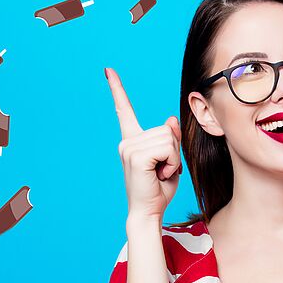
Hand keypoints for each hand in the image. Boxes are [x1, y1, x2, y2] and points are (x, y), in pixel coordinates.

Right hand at [106, 66, 182, 221]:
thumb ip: (170, 139)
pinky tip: (160, 175)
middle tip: (163, 171)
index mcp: (132, 141)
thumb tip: (170, 119)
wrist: (148, 212)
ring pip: (169, 139)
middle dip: (174, 152)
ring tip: (161, 173)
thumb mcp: (170, 160)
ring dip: (173, 159)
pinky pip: (167, 149)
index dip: (117, 90)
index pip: (125, 111)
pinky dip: (171, 163)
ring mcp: (128, 147)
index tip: (108, 71)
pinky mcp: (135, 156)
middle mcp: (127, 141)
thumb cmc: (159, 189)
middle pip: (167, 130)